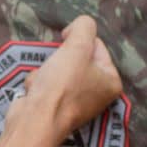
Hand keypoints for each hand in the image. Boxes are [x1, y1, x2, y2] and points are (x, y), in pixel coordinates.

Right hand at [19, 16, 121, 136]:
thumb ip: (84, 26)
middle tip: (54, 65)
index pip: (95, 44)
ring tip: (43, 80)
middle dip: (59, 57)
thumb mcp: (77, 45)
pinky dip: (39, 84)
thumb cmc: (61, 83)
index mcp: (111, 81)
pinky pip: (47, 85)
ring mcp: (77, 103)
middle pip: (76, 57)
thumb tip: (79, 27)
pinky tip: (36, 91)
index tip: (65, 46)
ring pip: (58, 69)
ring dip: (46, 69)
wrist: (35, 120)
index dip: (77, 40)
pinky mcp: (56, 109)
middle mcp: (98, 94)